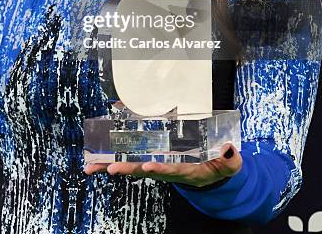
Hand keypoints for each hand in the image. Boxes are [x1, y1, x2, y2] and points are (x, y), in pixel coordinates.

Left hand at [84, 143, 241, 187]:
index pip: (172, 170)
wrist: (210, 172)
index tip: (148, 167)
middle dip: (127, 168)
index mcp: (187, 171)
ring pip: (132, 163)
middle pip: (145, 169)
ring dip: (112, 164)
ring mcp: (157, 162)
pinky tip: (99, 152)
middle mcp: (167, 169)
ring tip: (92, 167)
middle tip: (111, 168)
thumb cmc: (218, 166)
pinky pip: (132, 153)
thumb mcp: (228, 165)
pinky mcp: (152, 155)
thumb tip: (230, 151)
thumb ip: (229, 159)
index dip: (160, 168)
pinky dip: (116, 151)